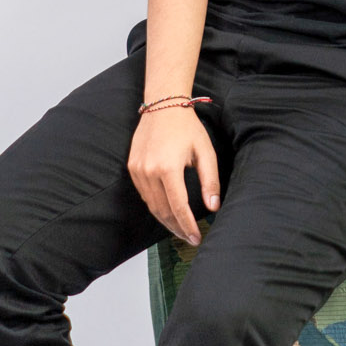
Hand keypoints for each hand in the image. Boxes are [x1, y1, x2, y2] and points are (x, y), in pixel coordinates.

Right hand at [127, 105, 221, 244]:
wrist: (163, 106)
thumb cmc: (187, 127)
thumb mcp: (205, 153)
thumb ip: (210, 181)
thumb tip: (213, 207)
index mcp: (168, 168)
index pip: (178, 207)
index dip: (188, 226)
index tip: (197, 238)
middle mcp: (149, 171)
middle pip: (163, 211)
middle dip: (177, 228)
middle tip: (190, 238)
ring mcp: (137, 170)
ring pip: (152, 206)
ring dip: (166, 220)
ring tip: (181, 229)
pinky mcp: (132, 167)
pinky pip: (145, 195)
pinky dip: (156, 207)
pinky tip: (168, 211)